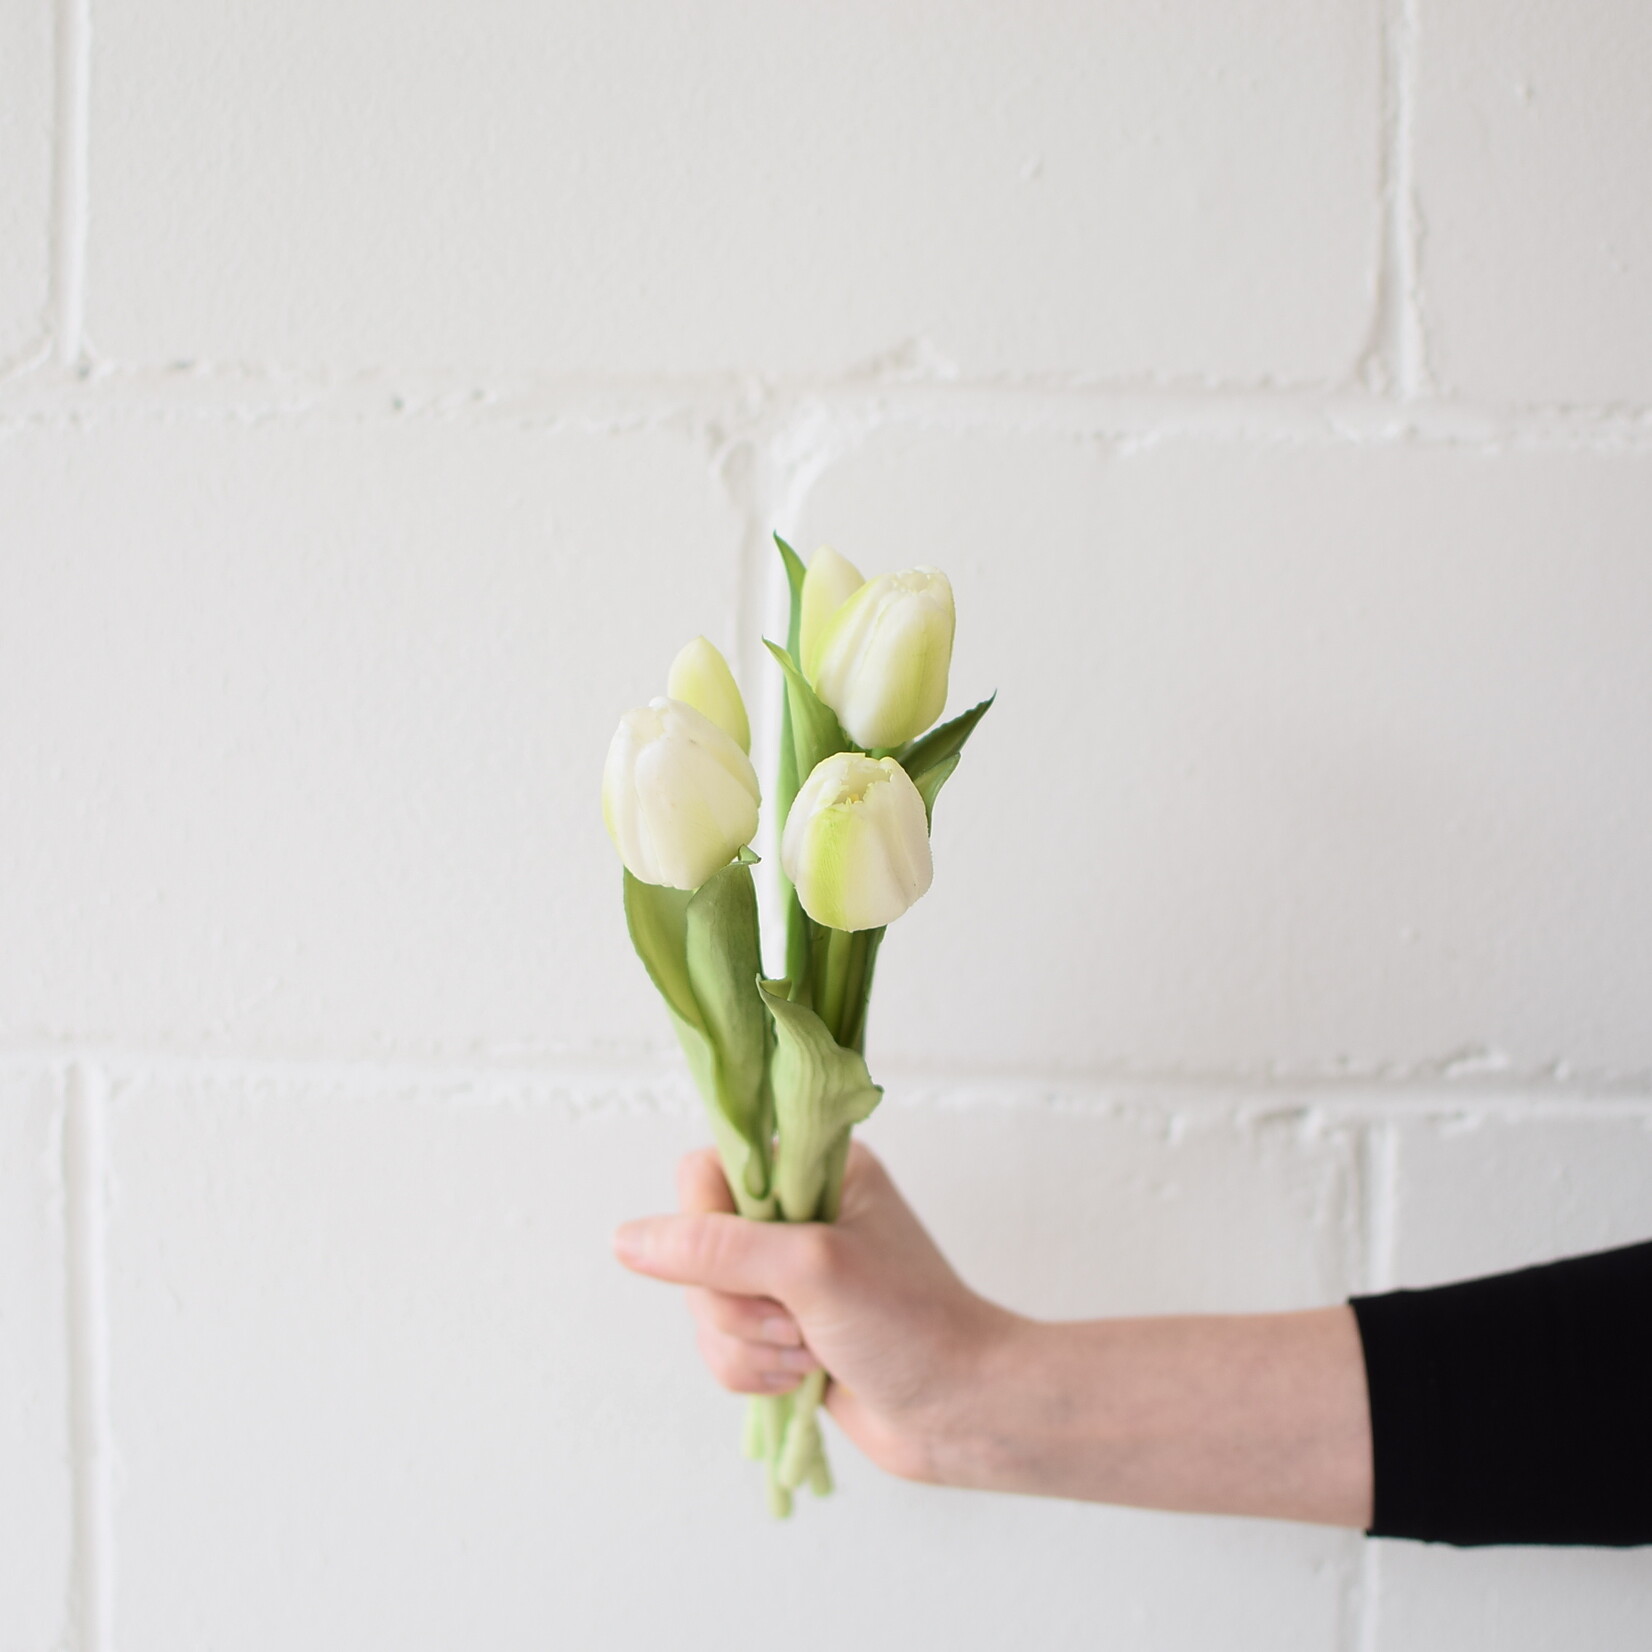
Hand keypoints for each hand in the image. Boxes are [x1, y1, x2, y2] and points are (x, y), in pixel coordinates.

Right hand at [612, 1142, 1020, 1485]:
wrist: (962, 1411)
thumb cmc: (909, 1324)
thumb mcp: (810, 1269)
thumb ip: (715, 1248)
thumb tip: (625, 1240)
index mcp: (815, 1170)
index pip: (708, 1171)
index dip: (709, 1224)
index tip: (753, 1263)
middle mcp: (796, 1215)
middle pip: (694, 1248)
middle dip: (734, 1303)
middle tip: (794, 1321)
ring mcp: (785, 1278)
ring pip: (702, 1306)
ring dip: (745, 1345)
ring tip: (808, 1354)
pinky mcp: (780, 1332)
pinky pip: (719, 1348)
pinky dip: (750, 1372)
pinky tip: (802, 1378)